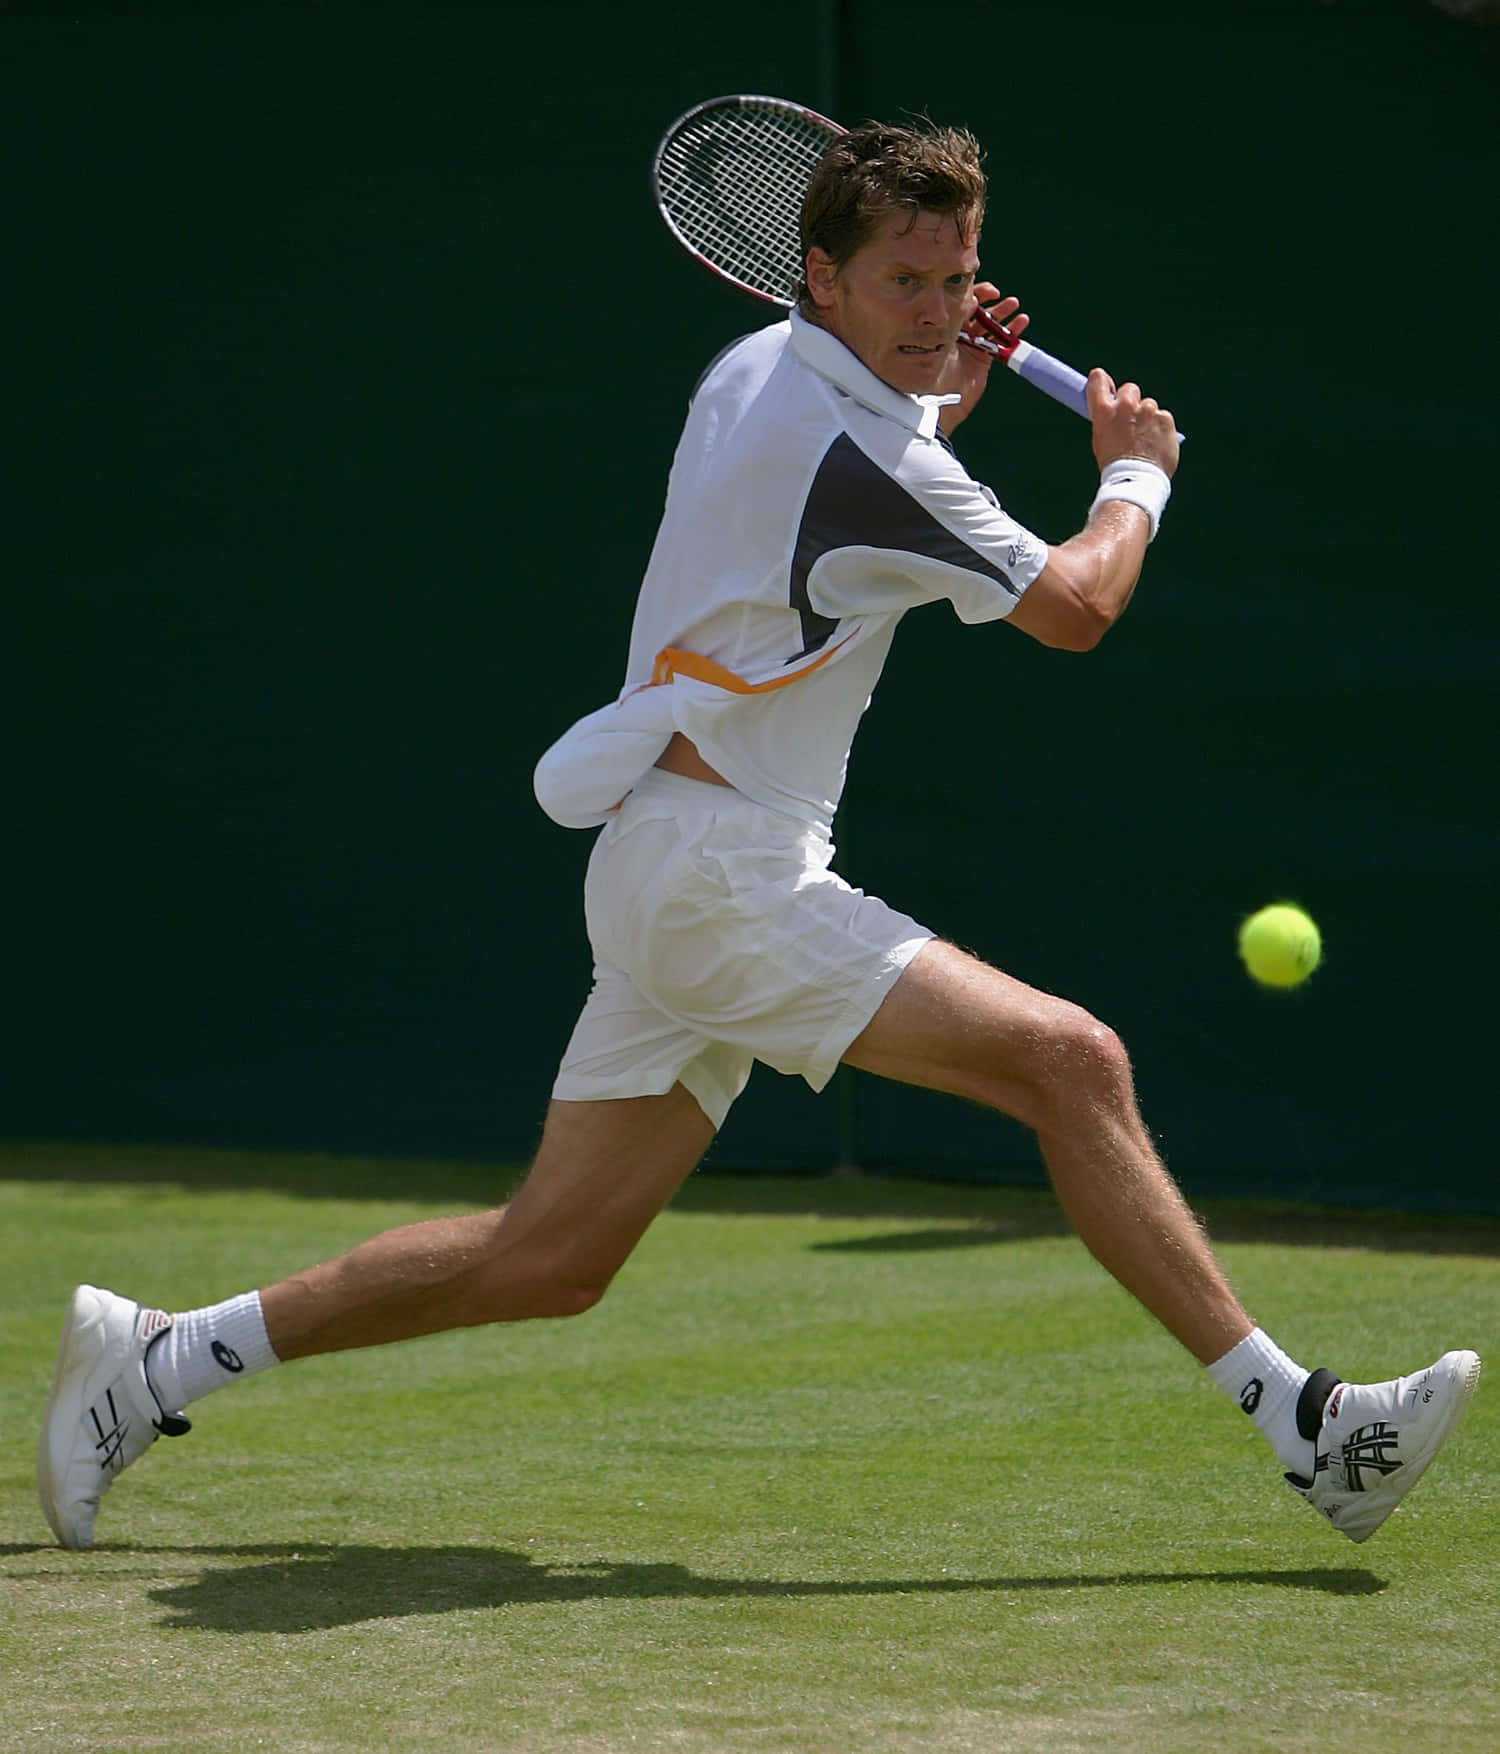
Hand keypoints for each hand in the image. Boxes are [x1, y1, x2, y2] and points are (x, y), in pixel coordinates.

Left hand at [938, 286, 1029, 433]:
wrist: (939, 402)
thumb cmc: (932, 372)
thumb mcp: (942, 341)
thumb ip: (956, 320)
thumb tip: (972, 300)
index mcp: (946, 327)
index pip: (963, 305)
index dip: (976, 295)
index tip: (986, 292)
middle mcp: (961, 334)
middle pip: (979, 312)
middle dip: (992, 302)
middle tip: (1001, 297)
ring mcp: (974, 346)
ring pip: (991, 325)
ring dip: (1004, 313)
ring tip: (1014, 304)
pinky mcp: (984, 359)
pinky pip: (1000, 343)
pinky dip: (1012, 332)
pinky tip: (1021, 322)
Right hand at [1086, 369, 1178, 475]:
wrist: (1136, 480)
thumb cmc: (1115, 464)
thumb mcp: (1100, 439)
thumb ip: (1107, 418)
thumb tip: (1111, 407)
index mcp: (1104, 411)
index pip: (1098, 380)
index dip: (1102, 382)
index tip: (1105, 385)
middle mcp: (1126, 406)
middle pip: (1130, 389)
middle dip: (1131, 401)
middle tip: (1131, 421)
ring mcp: (1147, 411)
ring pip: (1149, 405)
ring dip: (1147, 417)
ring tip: (1144, 439)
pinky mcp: (1165, 419)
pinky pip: (1162, 416)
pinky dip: (1160, 427)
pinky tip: (1155, 442)